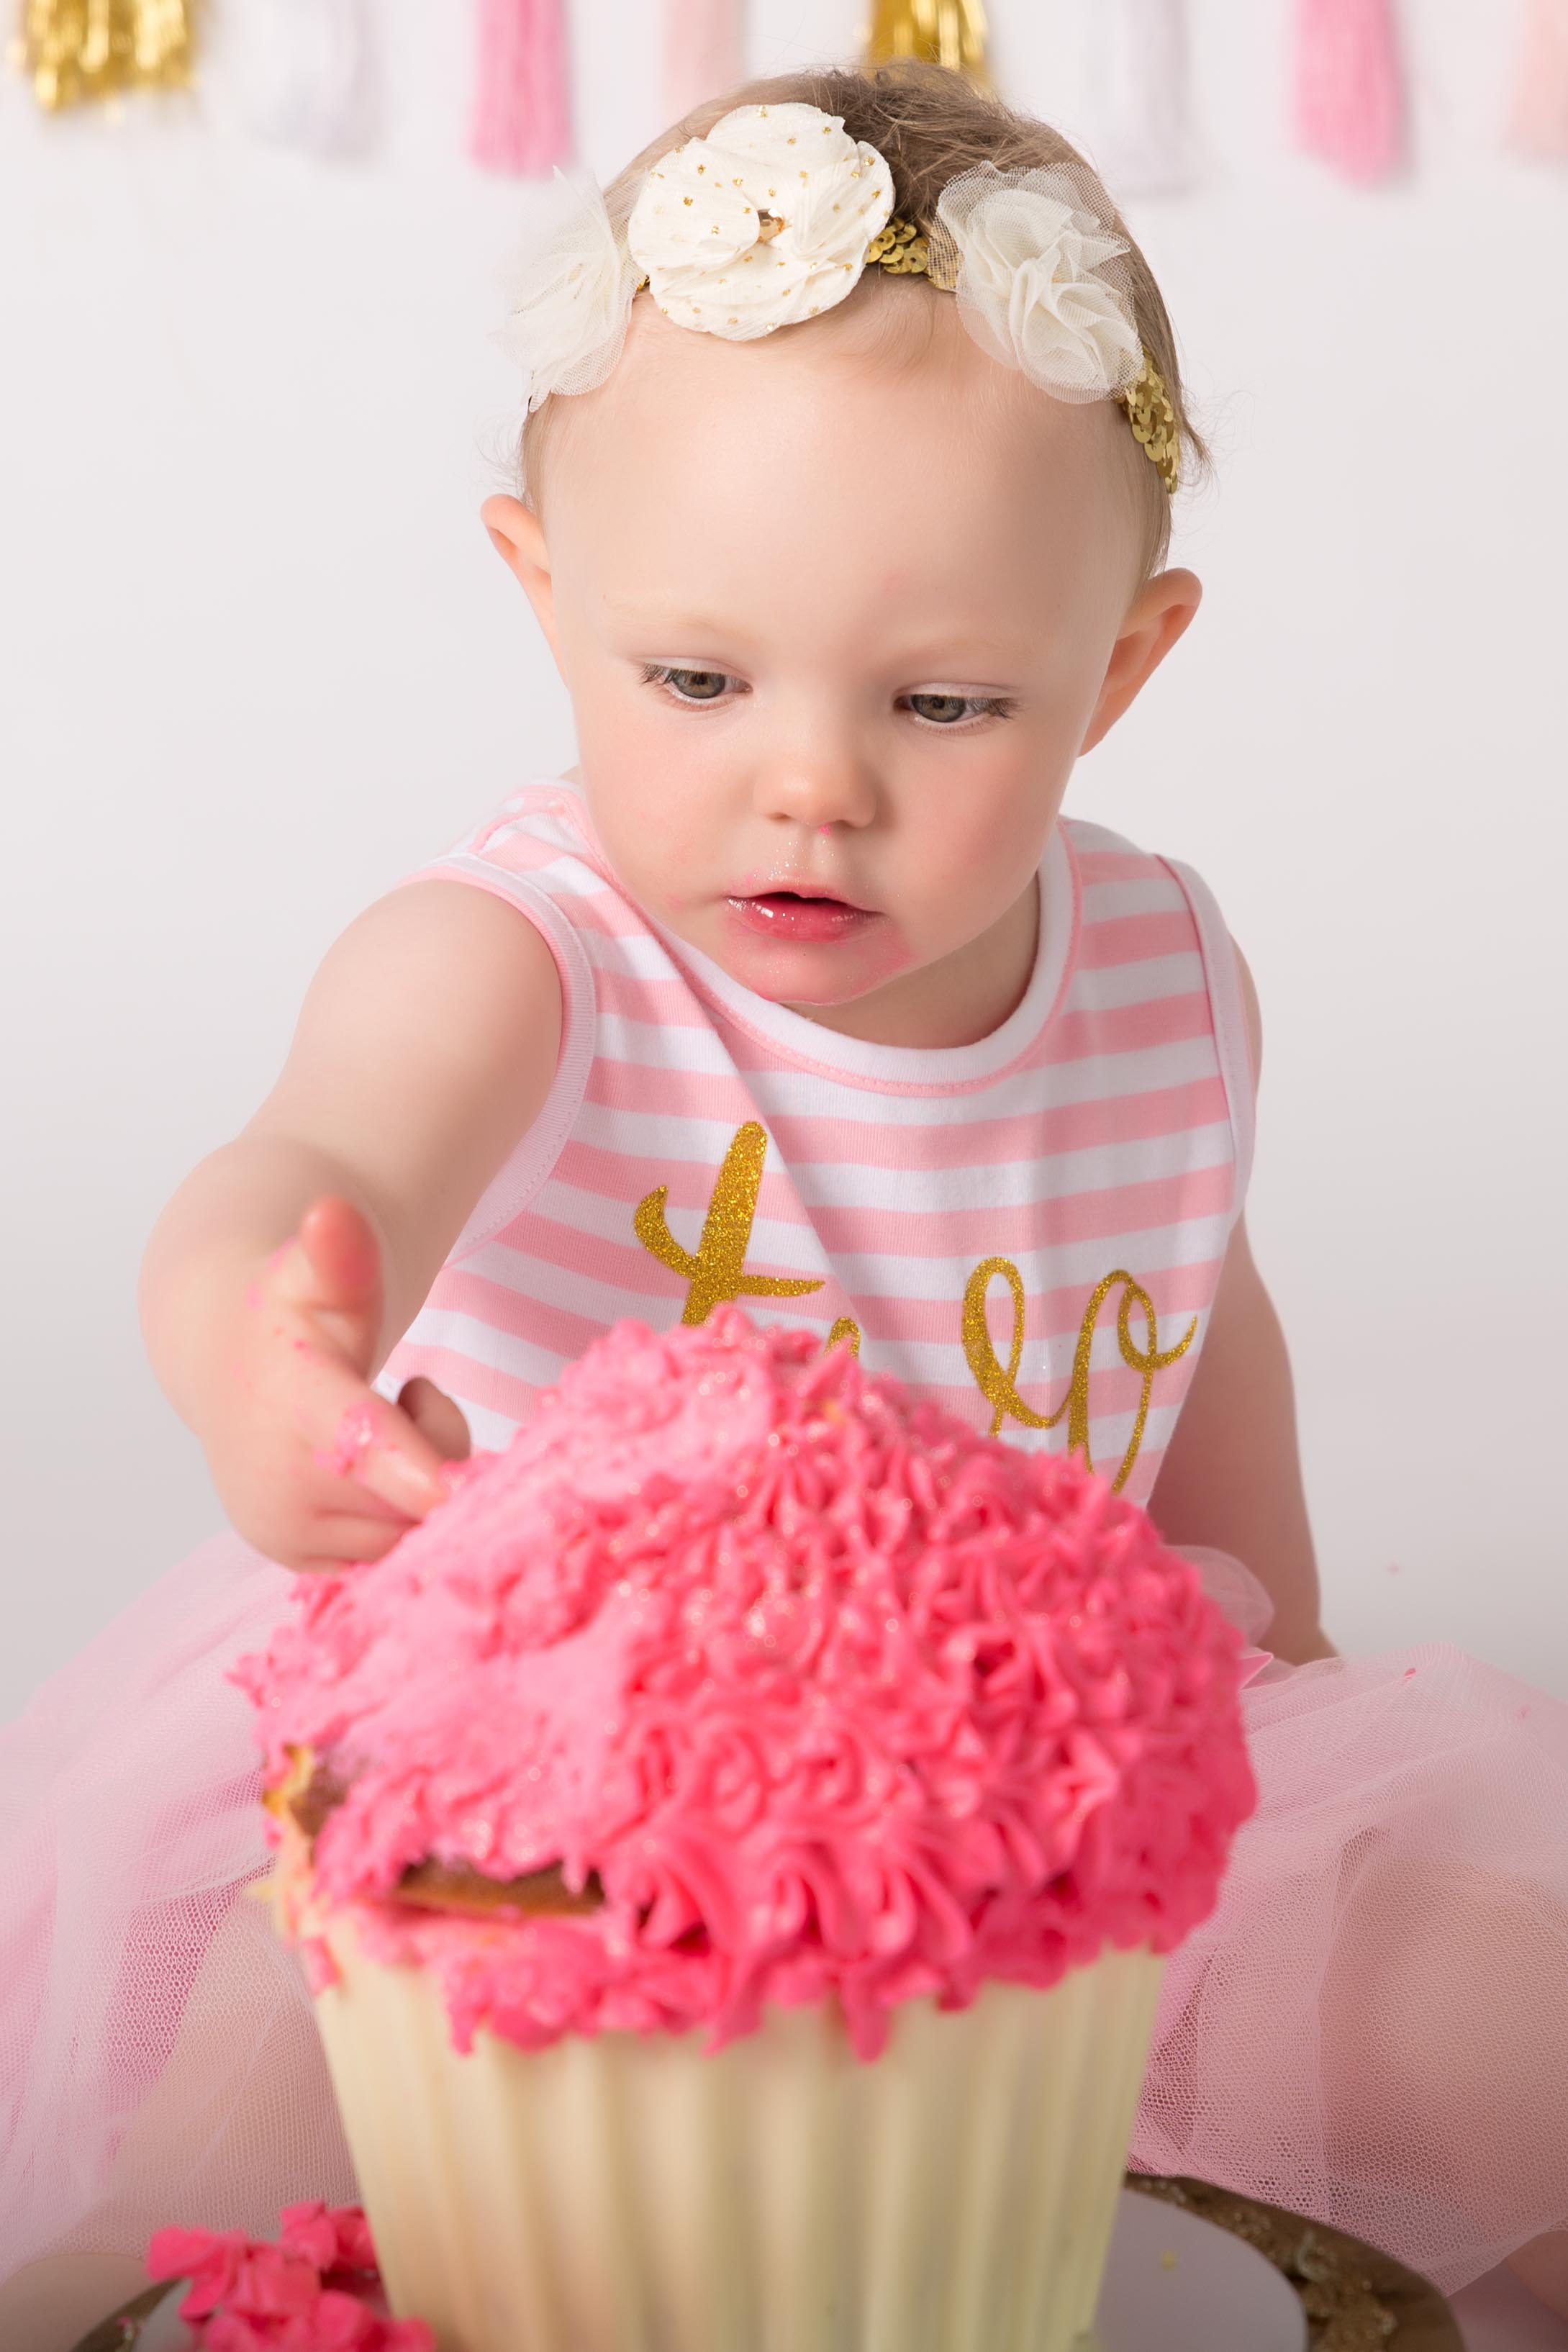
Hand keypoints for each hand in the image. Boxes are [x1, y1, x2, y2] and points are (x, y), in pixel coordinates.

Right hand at [203, 1195, 469, 1571]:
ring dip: (425, 1485)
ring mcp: (290, 1537)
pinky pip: (398, 1556)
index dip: (414, 1466)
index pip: (359, 1443)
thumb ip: (339, 1255)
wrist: (227, 1366)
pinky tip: (373, 1474)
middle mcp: (280, 1487)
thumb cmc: (292, 1313)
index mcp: (291, 1405)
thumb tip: (331, 1212)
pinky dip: (404, 1516)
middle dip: (443, 1449)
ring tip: (384, 1430)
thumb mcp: (316, 1273)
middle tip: (411, 1396)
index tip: (452, 1487)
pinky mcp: (304, 1567)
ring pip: (414, 1532)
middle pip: (419, 1496)